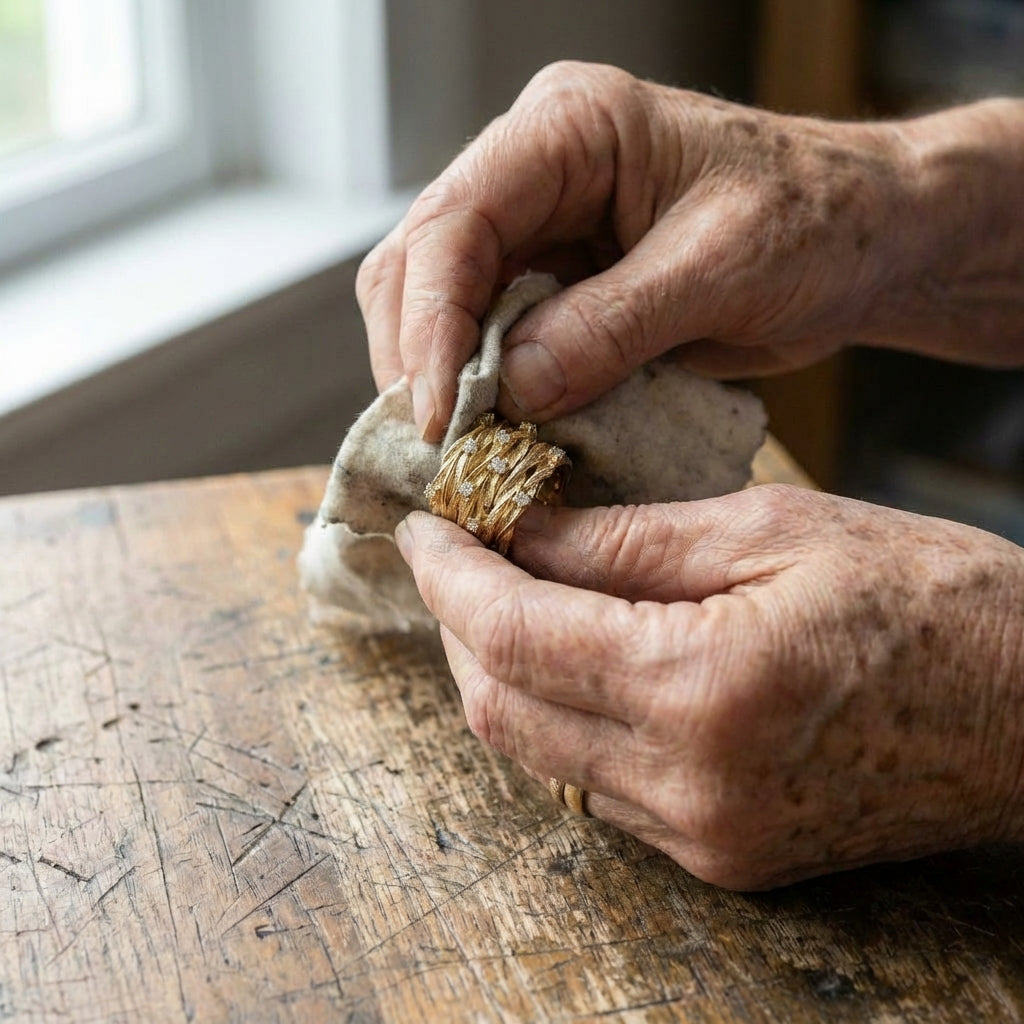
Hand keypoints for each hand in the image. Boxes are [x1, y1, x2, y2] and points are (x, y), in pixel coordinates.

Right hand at [358, 60, 1023, 441]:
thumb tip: (509, 389)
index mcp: (569, 129)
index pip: (455, 220)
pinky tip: (497, 433)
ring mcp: (539, 229)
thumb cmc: (814, 224)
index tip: (437, 413)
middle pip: (422, 262)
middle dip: (420, 357)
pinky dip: (485, 390)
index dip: (430, 322)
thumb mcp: (718, 270)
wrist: (861, 242)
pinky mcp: (554, 284)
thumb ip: (610, 325)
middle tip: (437, 446)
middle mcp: (534, 171)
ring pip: (442, 305)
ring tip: (460, 449)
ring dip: (443, 379)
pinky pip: (490, 338)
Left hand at [395, 488, 1023, 888]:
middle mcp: (689, 786)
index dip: (450, 575)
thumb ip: (630, 539)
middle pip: (501, 706)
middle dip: (459, 622)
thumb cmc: (931, 599)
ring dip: (500, 670)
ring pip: (536, 752)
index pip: (515, 634)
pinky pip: (593, 783)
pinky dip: (558, 714)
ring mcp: (702, 837)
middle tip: (459, 551)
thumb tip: (525, 530)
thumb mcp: (775, 529)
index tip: (424, 526)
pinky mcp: (720, 855)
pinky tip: (573, 656)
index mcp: (704, 688)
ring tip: (505, 592)